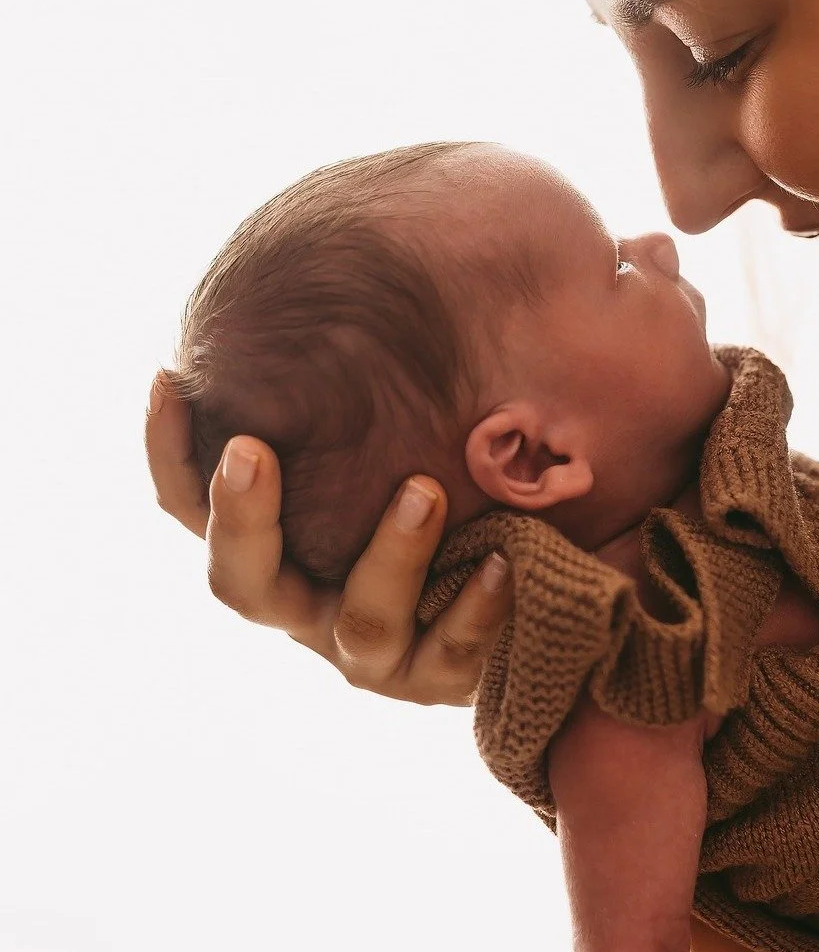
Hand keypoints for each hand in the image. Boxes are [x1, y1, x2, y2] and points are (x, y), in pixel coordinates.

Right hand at [146, 373, 511, 704]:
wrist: (517, 588)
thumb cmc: (439, 490)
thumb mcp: (398, 431)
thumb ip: (375, 380)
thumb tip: (362, 274)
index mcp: (277, 549)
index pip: (190, 508)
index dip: (168, 453)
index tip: (170, 377)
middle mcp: (309, 604)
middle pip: (240, 583)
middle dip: (240, 517)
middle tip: (253, 448)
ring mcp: (372, 650)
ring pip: (358, 618)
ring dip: (388, 554)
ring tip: (423, 492)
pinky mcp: (438, 677)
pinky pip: (450, 652)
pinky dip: (473, 608)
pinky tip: (503, 562)